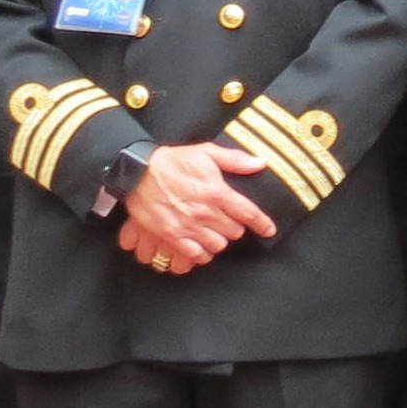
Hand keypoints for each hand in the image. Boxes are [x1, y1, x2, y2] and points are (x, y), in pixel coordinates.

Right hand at [118, 142, 276, 270]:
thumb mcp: (206, 153)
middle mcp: (205, 212)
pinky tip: (201, 246)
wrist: (137, 172)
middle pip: (234, 232)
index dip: (262, 224)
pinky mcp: (172, 236)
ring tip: (215, 233)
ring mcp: (188, 226)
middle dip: (235, 228)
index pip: (249, 213)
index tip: (269, 230)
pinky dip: (202, 253)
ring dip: (219, 240)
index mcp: (217, 192)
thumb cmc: (173, 161)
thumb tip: (261, 163)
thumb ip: (235, 160)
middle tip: (228, 221)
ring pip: (217, 245)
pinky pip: (195, 254)